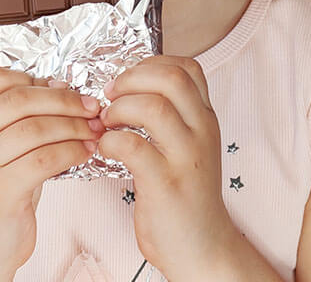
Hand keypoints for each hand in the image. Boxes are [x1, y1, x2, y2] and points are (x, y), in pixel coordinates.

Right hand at [0, 67, 104, 276]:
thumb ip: (17, 121)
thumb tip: (60, 88)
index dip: (35, 77)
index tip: (65, 87)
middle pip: (19, 100)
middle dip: (63, 100)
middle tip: (92, 107)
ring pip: (34, 128)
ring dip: (73, 126)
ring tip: (94, 131)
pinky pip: (43, 159)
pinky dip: (71, 152)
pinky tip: (86, 152)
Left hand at [96, 55, 237, 276]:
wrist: (202, 247)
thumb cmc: (184, 194)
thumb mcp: (188, 146)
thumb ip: (172, 115)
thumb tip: (130, 85)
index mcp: (205, 119)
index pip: (187, 68)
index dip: (151, 64)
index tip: (127, 81)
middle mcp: (202, 132)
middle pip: (171, 79)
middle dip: (131, 79)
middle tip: (110, 96)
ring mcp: (186, 158)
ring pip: (153, 108)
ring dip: (119, 109)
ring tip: (107, 124)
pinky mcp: (166, 184)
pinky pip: (133, 146)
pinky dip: (110, 141)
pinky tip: (105, 149)